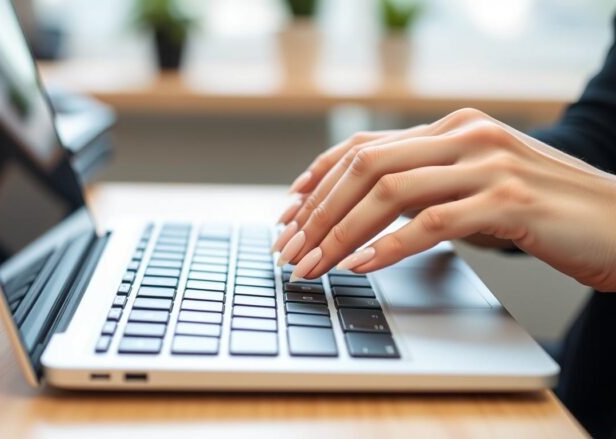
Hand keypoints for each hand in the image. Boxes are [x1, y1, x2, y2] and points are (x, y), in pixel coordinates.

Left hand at [273, 108, 615, 291]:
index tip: (288, 212)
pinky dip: (390, 246)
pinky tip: (364, 266)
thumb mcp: (476, 184)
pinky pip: (432, 222)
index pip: (364, 145)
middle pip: (365, 166)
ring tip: (315, 265)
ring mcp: (488, 164)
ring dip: (341, 234)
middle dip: (318, 212)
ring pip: (390, 193)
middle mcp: (465, 135)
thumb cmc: (545, 209)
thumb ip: (429, 184)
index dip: (317, 178)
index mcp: (452, 128)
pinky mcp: (509, 200)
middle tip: (290, 249)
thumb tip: (363, 211)